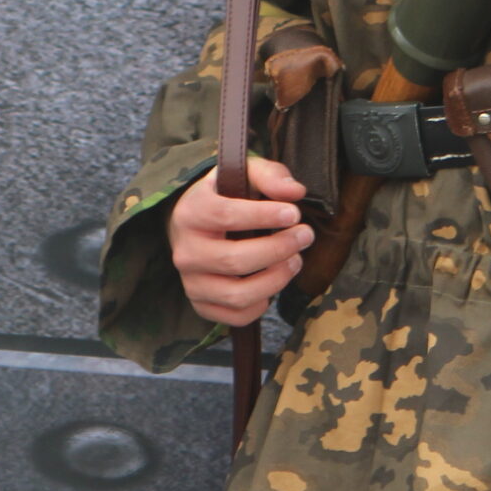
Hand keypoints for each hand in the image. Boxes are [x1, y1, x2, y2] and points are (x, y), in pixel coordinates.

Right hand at [170, 157, 309, 327]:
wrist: (194, 224)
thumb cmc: (225, 196)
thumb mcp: (244, 174)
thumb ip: (270, 176)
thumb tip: (295, 192)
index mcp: (191, 212)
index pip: (225, 216)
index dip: (263, 216)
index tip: (294, 213)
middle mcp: (185, 251)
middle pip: (235, 260)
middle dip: (278, 249)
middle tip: (305, 236)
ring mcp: (191, 282)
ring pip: (237, 295)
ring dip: (275, 280)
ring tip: (295, 260)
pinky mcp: (201, 304)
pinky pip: (236, 316)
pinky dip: (261, 304)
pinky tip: (272, 282)